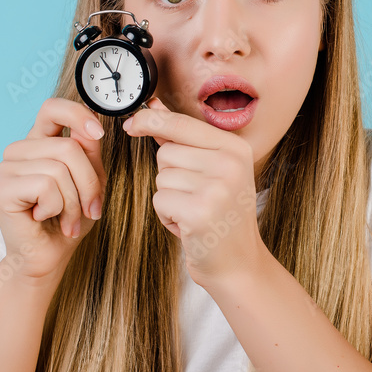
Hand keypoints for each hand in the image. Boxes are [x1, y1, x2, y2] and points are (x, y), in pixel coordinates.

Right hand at [0, 97, 107, 285]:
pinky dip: (57, 207)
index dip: (78, 114)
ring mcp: (7, 168)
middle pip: (69, 147)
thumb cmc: (68, 219)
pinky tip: (46, 218)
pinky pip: (46, 186)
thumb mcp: (89, 181)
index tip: (98, 133)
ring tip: (68, 219)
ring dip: (74, 201)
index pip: (53, 108)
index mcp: (40, 142)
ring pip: (60, 168)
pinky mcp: (2, 189)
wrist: (47, 257)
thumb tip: (92, 128)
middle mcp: (19, 150)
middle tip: (88, 209)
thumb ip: (88, 153)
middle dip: (88, 183)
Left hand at [123, 97, 266, 288]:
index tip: (132, 123)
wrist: (239, 263)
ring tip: (193, 211)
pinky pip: (160, 200)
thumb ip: (185, 140)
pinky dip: (167, 216)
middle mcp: (230, 164)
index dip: (152, 121)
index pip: (183, 124)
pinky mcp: (200, 212)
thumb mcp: (214, 172)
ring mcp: (217, 187)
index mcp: (236, 148)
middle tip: (195, 196)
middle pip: (167, 152)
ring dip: (168, 197)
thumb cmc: (221, 216)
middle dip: (170, 175)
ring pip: (161, 177)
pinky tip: (188, 225)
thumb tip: (152, 108)